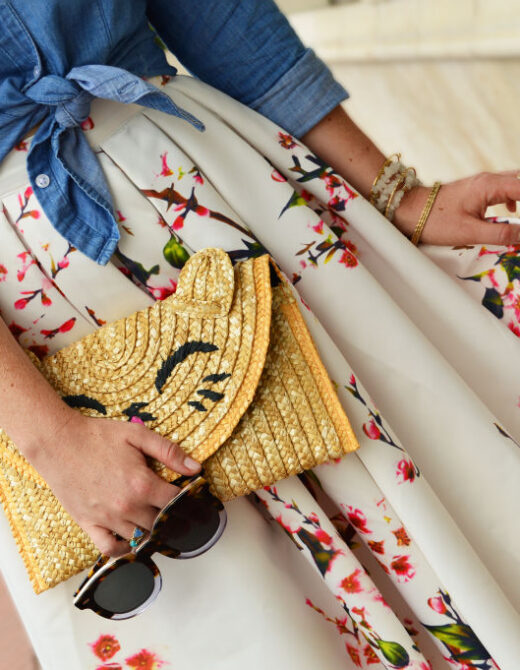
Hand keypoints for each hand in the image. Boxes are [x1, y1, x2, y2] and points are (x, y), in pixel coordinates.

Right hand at [30, 410, 200, 556]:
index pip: (177, 503)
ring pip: (140, 537)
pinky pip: (110, 548)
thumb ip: (169, 452)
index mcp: (142, 484)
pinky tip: (132, 538)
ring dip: (152, 531)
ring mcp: (107, 518)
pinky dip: (124, 548)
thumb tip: (196, 468)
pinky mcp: (88, 524)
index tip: (193, 501)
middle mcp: (127, 506)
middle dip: (172, 518)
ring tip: (158, 522)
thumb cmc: (98, 437)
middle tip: (177, 512)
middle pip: (161, 523)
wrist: (58, 442)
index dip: (188, 502)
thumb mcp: (138, 435)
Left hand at [393, 171, 519, 245]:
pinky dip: (514, 195)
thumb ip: (500, 233)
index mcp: (490, 186)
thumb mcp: (469, 232)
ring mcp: (482, 182)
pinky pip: (503, 187)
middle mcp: (489, 179)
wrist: (408, 210)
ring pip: (514, 182)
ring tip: (519, 211)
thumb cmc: (434, 220)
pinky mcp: (475, 188)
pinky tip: (512, 209)